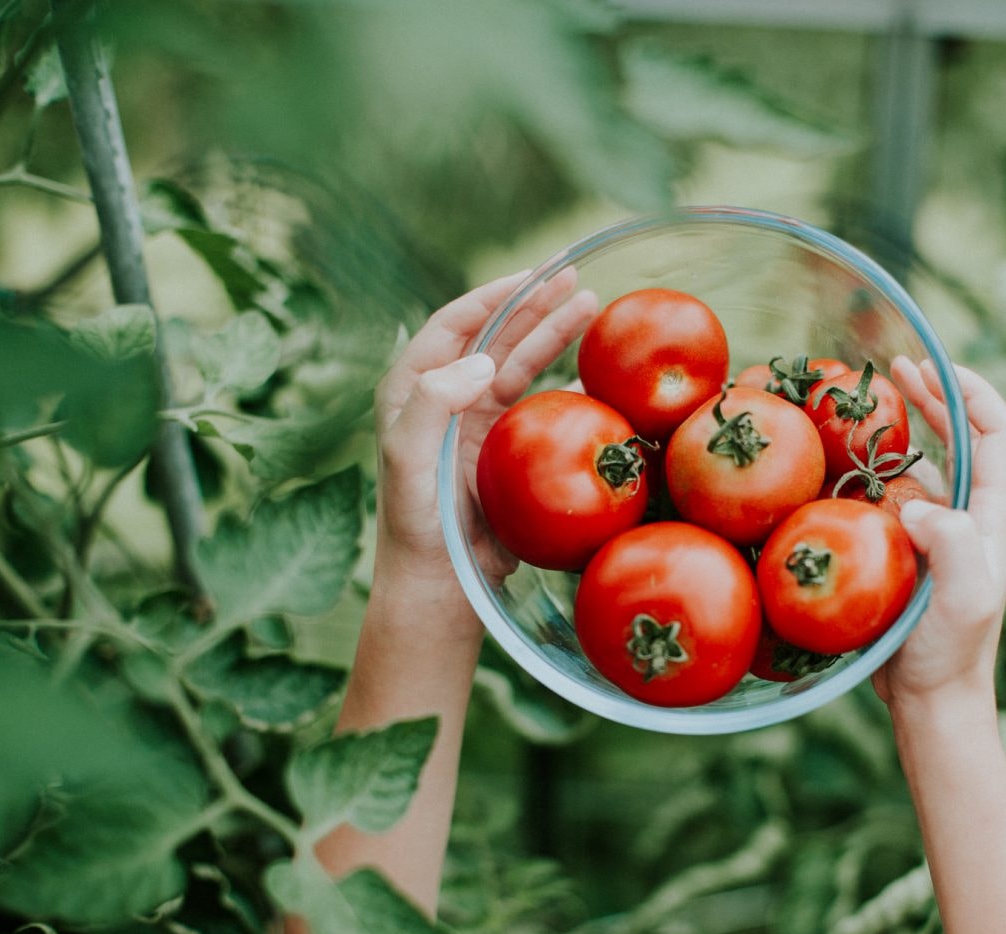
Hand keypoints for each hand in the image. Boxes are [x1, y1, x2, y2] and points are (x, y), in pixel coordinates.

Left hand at [372, 267, 598, 599]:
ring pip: (522, 363)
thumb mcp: (408, 461)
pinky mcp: (506, 450)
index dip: (493, 296)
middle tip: (574, 276)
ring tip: (591, 305)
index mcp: (412, 390)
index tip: (531, 275)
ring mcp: (478, 424)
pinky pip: (542, 405)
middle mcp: (445, 398)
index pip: (454, 326)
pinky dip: (569, 384)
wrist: (441, 587)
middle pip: (495, 336)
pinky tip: (596, 370)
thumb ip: (432, 404)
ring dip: (555, 334)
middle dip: (533, 303)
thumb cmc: (417, 526)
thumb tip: (481, 360)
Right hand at [873, 357, 1005, 720]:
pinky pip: (901, 496)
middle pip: (966, 436)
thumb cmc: (949, 652)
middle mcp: (977, 517)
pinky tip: (846, 465)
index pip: (1000, 433)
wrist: (933, 701)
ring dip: (907, 428)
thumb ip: (953, 545)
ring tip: (868, 405)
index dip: (973, 392)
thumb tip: (919, 504)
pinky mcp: (917, 553)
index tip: (933, 367)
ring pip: (932, 463)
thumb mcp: (962, 598)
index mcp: (996, 516)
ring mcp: (947, 535)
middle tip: (893, 369)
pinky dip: (879, 469)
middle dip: (935, 396)